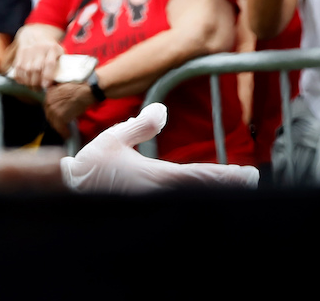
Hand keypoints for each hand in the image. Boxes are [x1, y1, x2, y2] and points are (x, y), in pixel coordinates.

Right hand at [4, 24, 63, 89]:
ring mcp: (28, 51)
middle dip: (37, 82)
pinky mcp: (20, 54)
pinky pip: (18, 68)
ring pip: (26, 70)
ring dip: (28, 82)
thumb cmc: (50, 47)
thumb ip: (61, 63)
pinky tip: (24, 82)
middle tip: (39, 89)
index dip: (47, 76)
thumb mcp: (59, 51)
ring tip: (32, 87)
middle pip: (36, 69)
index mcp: (52, 48)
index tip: (46, 85)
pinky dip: (20, 78)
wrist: (35, 33)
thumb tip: (60, 80)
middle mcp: (39, 49)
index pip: (49, 63)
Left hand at [43, 81, 93, 136]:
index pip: (48, 107)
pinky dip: (64, 133)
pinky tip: (68, 135)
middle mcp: (49, 101)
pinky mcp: (60, 117)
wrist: (86, 92)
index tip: (56, 118)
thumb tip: (60, 106)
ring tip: (65, 132)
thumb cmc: (79, 90)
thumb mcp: (64, 88)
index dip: (53, 114)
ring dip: (59, 128)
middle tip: (61, 126)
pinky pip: (60, 128)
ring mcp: (54, 110)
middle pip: (49, 116)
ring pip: (54, 123)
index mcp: (50, 93)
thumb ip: (58, 96)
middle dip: (55, 122)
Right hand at [60, 103, 259, 192]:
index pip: (201, 175)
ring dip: (213, 192)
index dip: (227, 176)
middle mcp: (160, 194)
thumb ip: (141, 126)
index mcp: (156, 176)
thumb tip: (164, 111)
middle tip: (251, 181)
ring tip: (232, 186)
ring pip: (192, 200)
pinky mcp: (145, 209)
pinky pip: (177, 204)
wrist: (68, 191)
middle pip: (203, 191)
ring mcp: (153, 205)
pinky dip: (195, 198)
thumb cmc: (91, 165)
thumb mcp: (114, 138)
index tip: (250, 175)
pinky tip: (200, 195)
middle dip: (228, 186)